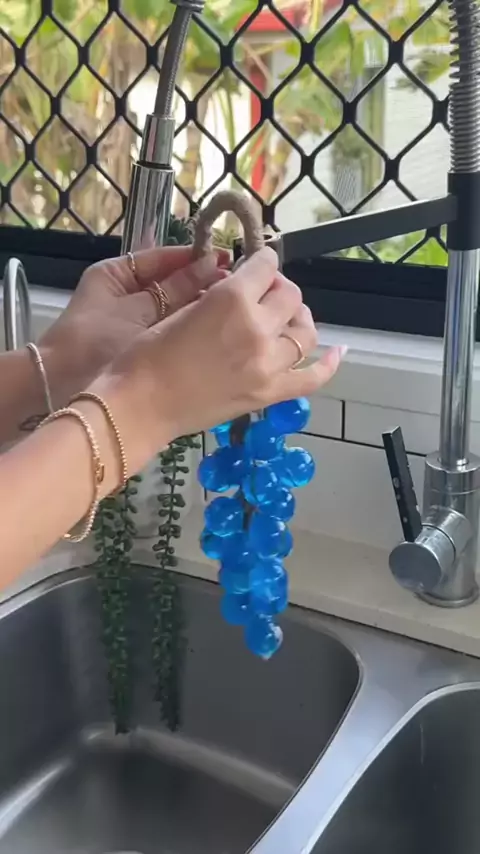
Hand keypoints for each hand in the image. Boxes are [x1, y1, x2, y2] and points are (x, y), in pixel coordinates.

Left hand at [38, 244, 227, 404]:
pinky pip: (173, 331)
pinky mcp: (144, 348)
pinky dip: (191, 330)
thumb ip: (176, 290)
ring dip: (200, 308)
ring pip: (175, 307)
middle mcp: (129, 294)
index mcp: (118, 274)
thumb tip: (212, 266)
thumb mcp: (138, 312)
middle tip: (240, 286)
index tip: (227, 261)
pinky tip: (218, 331)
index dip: (196, 258)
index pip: (165, 258)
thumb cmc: (94, 343)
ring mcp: (137, 322)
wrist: (62, 390)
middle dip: (203, 284)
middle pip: (172, 282)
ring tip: (236, 307)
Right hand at [93, 247, 344, 474]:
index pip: (265, 266)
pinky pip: (313, 378)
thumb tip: (235, 283)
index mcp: (231, 299)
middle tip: (261, 294)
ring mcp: (269, 364)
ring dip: (298, 318)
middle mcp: (258, 327)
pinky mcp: (269, 393)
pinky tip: (337, 352)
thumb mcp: (178, 309)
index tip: (254, 267)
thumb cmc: (145, 356)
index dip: (260, 262)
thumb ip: (214, 295)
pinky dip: (328, 364)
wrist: (140, 406)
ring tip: (286, 318)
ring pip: (305, 331)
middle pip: (290, 295)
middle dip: (277, 288)